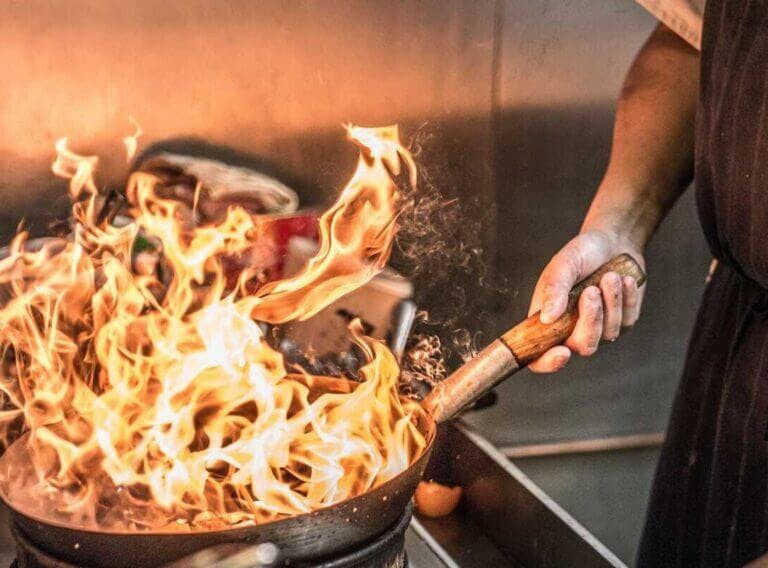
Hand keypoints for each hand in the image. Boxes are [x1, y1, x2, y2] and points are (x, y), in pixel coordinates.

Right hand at [527, 229, 645, 372]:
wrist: (613, 242)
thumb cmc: (582, 253)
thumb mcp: (563, 264)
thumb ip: (554, 289)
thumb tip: (547, 318)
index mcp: (547, 320)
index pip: (539, 357)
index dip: (548, 363)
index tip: (561, 352)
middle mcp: (571, 330)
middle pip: (582, 347)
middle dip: (590, 321)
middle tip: (591, 290)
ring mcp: (599, 329)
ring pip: (607, 334)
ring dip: (610, 303)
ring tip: (609, 276)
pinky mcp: (622, 323)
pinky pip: (626, 321)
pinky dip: (626, 299)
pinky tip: (624, 279)